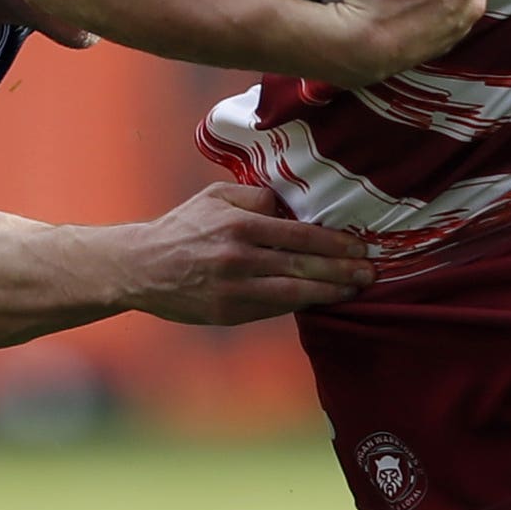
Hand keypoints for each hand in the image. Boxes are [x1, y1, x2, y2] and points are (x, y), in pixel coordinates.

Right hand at [120, 181, 373, 324]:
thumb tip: (291, 207)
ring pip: (294, 292)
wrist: (140, 266)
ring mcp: (235, 289)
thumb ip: (255, 198)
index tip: (360, 246)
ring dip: (329, 292)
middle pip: (304, 266)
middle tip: (370, 272)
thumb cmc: (182, 227)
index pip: (300, 235)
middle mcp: (239, 258)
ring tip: (354, 289)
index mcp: (238, 224)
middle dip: (342, 270)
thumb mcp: (214, 197)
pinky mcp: (229, 312)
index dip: (335, 243)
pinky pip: (274, 308)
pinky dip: (300, 303)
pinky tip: (319, 299)